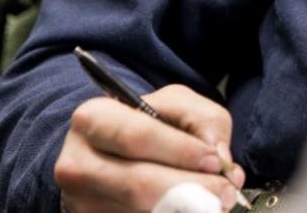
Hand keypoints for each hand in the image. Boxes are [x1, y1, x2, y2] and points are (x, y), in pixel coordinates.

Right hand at [54, 84, 246, 212]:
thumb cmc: (149, 125)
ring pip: (141, 211)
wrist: (111, 154)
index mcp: (93, 119)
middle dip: (193, 189)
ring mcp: (81, 202)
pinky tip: (194, 209)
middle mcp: (78, 163)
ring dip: (189, 210)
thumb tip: (219, 156)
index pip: (137, 137)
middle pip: (139, 183)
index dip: (181, 151)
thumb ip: (204, 119)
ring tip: (217, 202)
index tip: (215, 161)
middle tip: (227, 191)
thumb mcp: (176, 105)